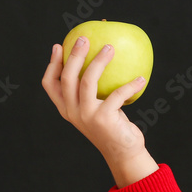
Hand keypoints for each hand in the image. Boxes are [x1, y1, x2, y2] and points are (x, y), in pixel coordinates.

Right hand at [41, 39, 157, 185]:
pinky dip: (130, 85)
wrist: (123, 154)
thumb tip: (101, 60)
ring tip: (111, 48)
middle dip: (74, 55)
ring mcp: (87, 116)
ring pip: (88, 81)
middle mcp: (72, 112)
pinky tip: (141, 79)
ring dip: (100, 61)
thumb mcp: (97, 108)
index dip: (52, 64)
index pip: (50, 85)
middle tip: (84, 38)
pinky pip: (117, 95)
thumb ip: (92, 92)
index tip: (59, 45)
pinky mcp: (104, 119)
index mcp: (67, 109)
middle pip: (67, 78)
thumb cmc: (113, 126)